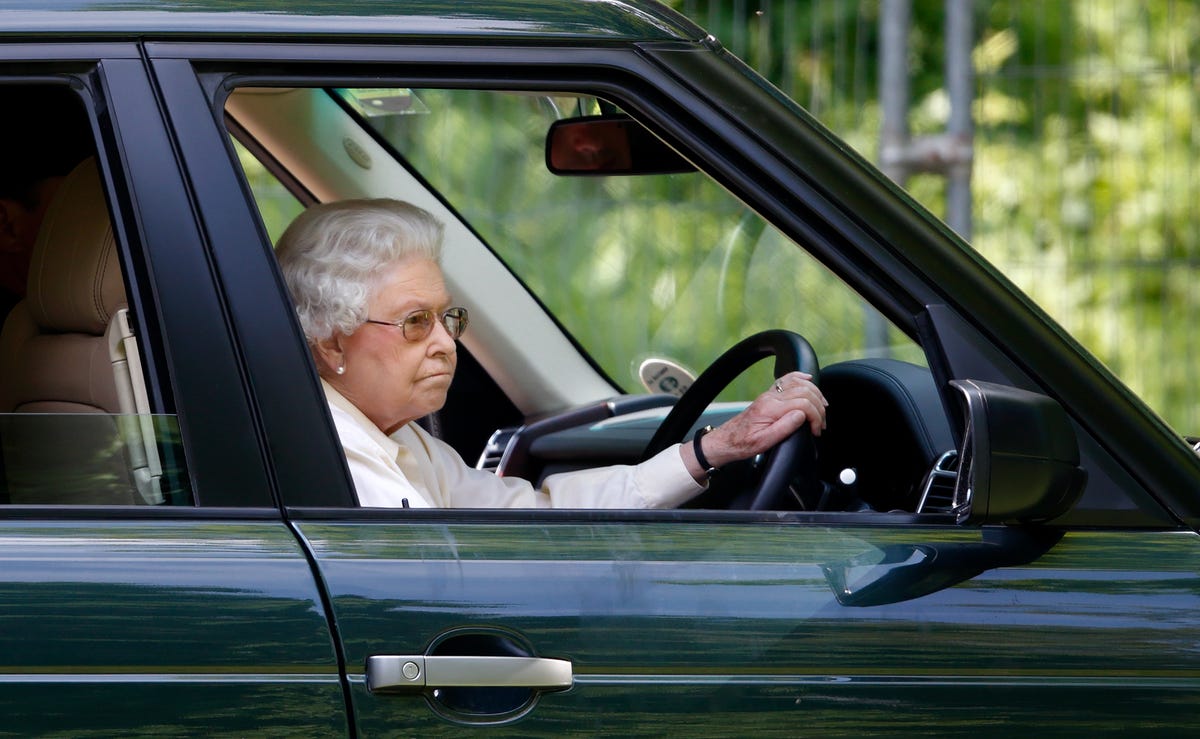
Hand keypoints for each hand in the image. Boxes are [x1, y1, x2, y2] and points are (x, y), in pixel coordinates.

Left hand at [682, 372, 826, 477]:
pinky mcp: (769, 396)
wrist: (727, 440)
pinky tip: (808, 380)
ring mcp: (770, 394)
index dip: (816, 417)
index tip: (816, 430)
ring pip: (799, 383)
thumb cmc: (743, 444)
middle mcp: (771, 398)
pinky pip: (786, 380)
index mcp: (770, 409)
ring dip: (815, 394)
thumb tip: (801, 415)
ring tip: (822, 409)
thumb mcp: (763, 443)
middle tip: (820, 424)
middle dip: (819, 407)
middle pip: (805, 392)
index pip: (803, 404)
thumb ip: (784, 428)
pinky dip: (800, 378)